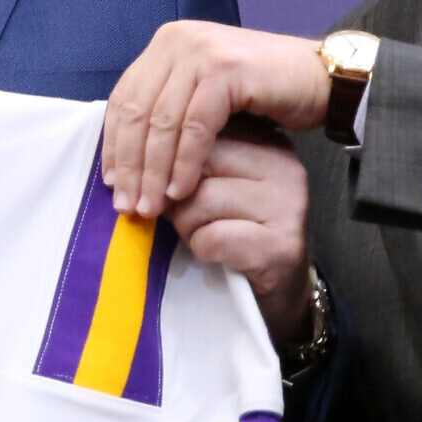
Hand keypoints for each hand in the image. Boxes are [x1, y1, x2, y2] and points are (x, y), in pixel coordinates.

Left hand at [103, 22, 331, 217]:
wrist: (320, 78)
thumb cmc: (262, 93)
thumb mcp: (205, 95)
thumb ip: (170, 110)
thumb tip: (126, 158)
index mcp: (166, 44)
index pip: (124, 99)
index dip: (114, 145)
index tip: (111, 184)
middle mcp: (177, 41)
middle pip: (137, 113)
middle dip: (130, 165)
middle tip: (127, 205)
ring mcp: (202, 52)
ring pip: (162, 122)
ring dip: (154, 171)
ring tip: (152, 207)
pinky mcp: (226, 70)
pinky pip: (195, 127)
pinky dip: (185, 163)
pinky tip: (181, 191)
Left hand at [164, 124, 313, 344]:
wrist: (275, 291)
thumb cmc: (233, 231)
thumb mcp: (213, 184)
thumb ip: (188, 159)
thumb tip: (134, 148)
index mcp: (264, 140)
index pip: (196, 130)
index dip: (163, 159)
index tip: (148, 185)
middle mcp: (283, 165)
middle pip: (196, 162)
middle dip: (173, 194)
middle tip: (174, 216)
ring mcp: (287, 205)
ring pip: (202, 198)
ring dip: (186, 225)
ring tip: (198, 236)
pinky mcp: (281, 245)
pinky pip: (214, 236)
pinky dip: (201, 249)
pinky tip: (214, 254)